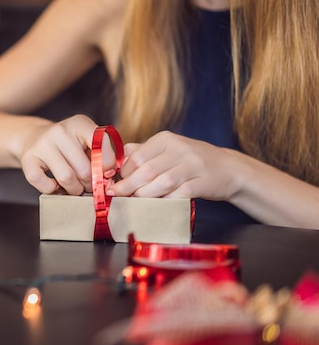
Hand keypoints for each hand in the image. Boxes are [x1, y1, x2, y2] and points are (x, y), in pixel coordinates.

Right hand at [18, 115, 118, 194]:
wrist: (33, 138)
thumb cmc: (67, 145)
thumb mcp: (86, 140)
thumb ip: (102, 154)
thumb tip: (109, 177)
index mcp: (79, 123)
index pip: (101, 145)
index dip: (107, 165)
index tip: (105, 174)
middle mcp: (60, 131)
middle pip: (84, 168)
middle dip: (90, 183)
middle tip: (89, 185)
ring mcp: (42, 145)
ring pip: (66, 178)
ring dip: (74, 189)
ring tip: (75, 188)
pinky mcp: (28, 160)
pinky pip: (45, 185)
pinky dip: (53, 190)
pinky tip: (55, 185)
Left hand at [109, 131, 239, 200]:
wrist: (228, 168)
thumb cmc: (191, 162)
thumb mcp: (167, 150)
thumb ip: (143, 152)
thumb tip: (119, 160)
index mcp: (166, 139)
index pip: (137, 156)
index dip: (124, 172)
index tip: (116, 183)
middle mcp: (179, 148)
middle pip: (146, 170)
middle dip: (128, 186)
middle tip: (118, 196)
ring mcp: (193, 165)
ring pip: (161, 183)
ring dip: (144, 195)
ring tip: (134, 202)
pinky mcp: (203, 182)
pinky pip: (179, 194)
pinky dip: (165, 201)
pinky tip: (157, 206)